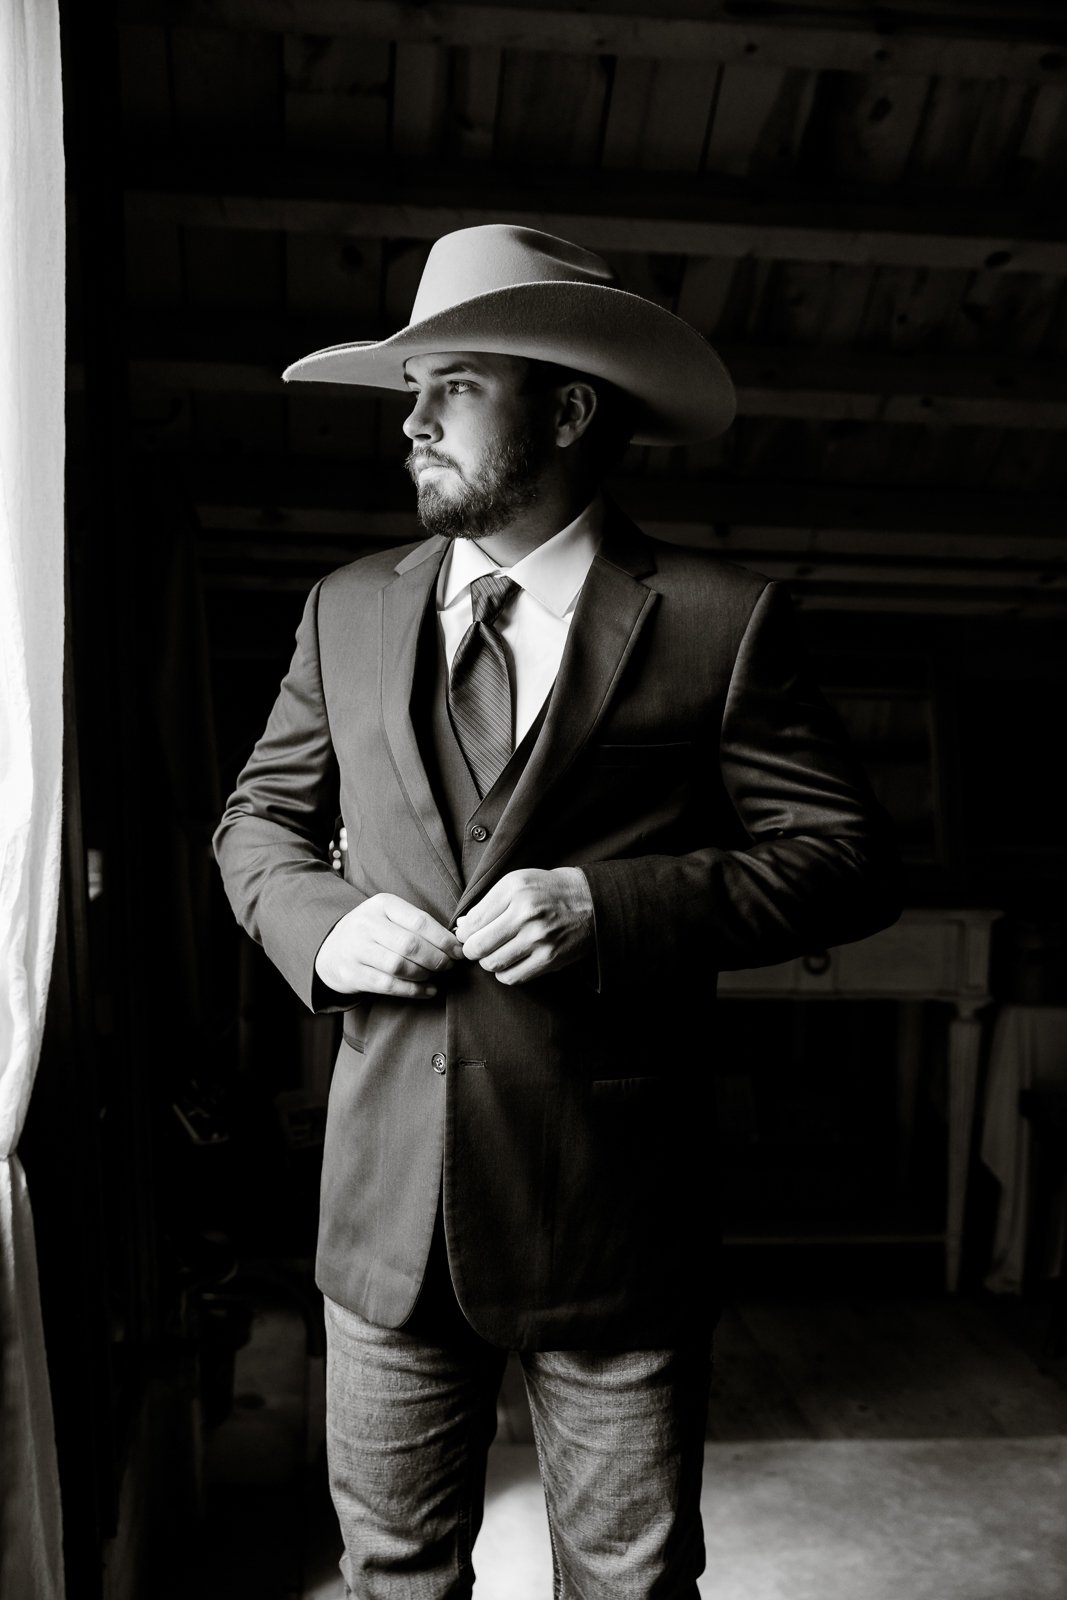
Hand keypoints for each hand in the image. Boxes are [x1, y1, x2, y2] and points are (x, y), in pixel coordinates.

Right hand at [315, 894, 463, 998]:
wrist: (331, 949)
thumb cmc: (373, 932)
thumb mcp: (389, 916)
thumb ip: (417, 924)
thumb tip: (455, 942)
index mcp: (382, 904)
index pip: (420, 921)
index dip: (444, 939)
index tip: (459, 951)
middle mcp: (366, 924)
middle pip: (411, 945)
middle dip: (437, 959)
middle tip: (450, 966)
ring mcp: (356, 950)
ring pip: (400, 966)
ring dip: (425, 974)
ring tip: (437, 976)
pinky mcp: (352, 974)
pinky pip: (389, 985)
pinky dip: (414, 990)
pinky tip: (428, 990)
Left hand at [455, 868, 593, 985]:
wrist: (592, 902)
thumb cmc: (549, 890)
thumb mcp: (518, 882)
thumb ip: (488, 903)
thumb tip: (462, 927)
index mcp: (515, 889)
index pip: (473, 921)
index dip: (464, 932)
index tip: (467, 935)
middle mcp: (526, 913)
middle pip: (478, 946)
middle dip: (471, 951)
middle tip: (476, 948)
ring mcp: (539, 938)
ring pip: (493, 964)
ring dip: (488, 962)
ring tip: (496, 953)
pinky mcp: (550, 958)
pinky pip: (513, 977)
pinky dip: (505, 973)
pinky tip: (511, 962)